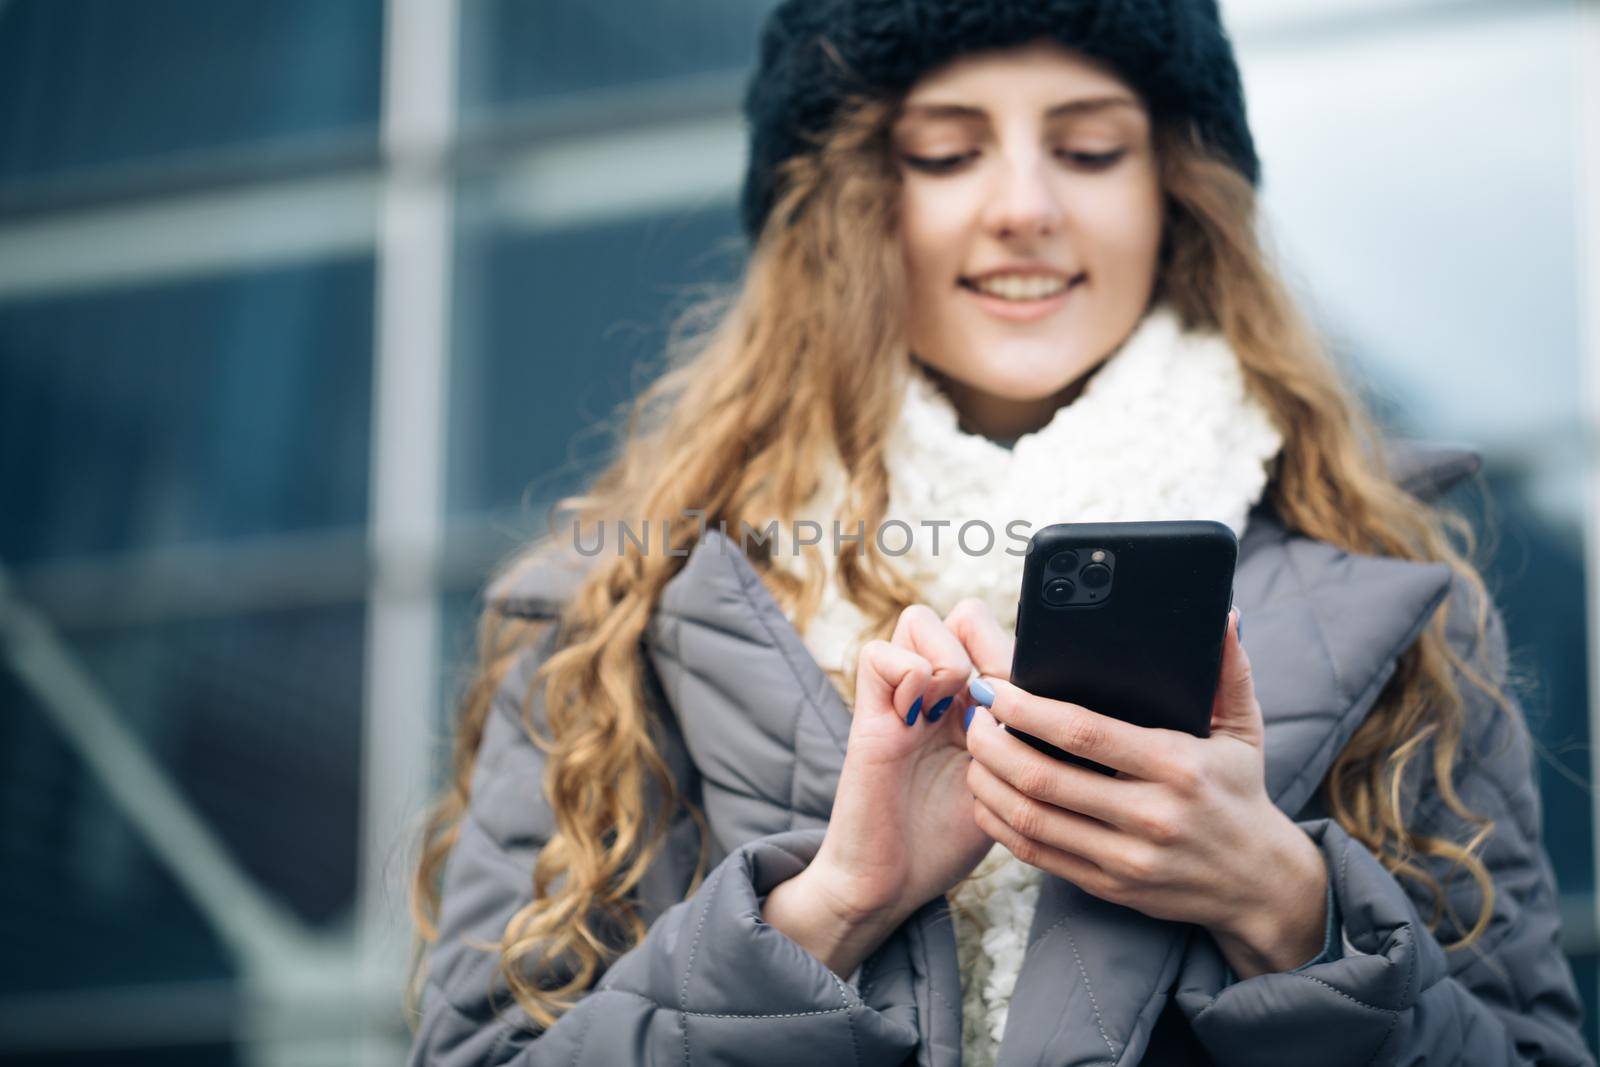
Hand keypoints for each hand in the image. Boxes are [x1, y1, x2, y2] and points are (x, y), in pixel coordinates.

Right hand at [763, 599, 1009, 974]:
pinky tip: (922, 717)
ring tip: (957, 708)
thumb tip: (1081, 718)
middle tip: (993, 699)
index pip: (996, 635)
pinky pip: (880, 656)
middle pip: (962, 615)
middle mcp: (937, 694)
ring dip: (949, 656)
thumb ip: (1029, 747)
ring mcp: (900, 701)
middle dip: (986, 644)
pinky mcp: (869, 717)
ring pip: (920, 619)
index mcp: (972, 705)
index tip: (1028, 696)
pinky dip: (908, 675)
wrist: (890, 885)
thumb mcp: (1008, 786)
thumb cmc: (947, 839)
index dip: (1016, 649)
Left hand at [965, 609, 1328, 977]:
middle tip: (971, 717)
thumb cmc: (1240, 792)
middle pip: (1044, 778)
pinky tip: (986, 798)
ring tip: (971, 753)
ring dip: (988, 784)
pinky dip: (1001, 826)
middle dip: (993, 744)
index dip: (1027, 710)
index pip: (1084, 733)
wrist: (1259, 885)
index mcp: (1177, 766)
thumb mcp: (1244, 730)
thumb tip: (1224, 615)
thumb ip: (1230, 670)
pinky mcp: (1110, 887)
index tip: (994, 688)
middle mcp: (1150, 816)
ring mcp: (1127, 857)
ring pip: (1033, 820)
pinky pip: (1039, 856)